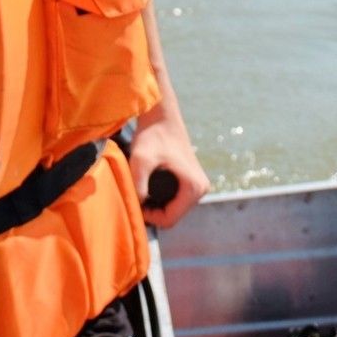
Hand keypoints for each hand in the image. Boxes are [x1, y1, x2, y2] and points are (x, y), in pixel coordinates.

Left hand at [126, 108, 208, 228]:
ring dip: (156, 206)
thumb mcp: (141, 160)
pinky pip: (176, 200)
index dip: (149, 218)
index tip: (134, 203)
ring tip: (139, 193)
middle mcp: (201, 188)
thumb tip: (138, 205)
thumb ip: (138, 184)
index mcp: (194, 187)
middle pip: (172, 216)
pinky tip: (147, 190)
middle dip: (152, 212)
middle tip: (135, 198)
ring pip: (173, 209)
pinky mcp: (192, 180)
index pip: (169, 220)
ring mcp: (198, 184)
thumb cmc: (152, 136)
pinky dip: (161, 199)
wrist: (161, 116)